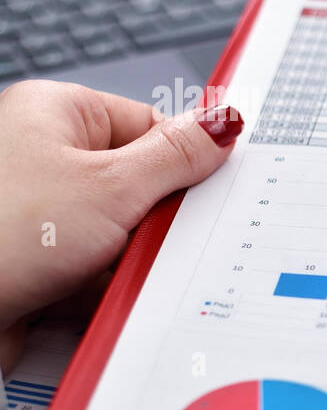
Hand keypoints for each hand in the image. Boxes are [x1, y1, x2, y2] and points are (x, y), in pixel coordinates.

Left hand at [0, 81, 241, 370]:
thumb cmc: (1, 232)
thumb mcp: (113, 186)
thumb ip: (177, 156)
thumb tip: (222, 121)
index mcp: (55, 113)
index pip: (150, 126)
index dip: (182, 164)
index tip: (204, 193)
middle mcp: (41, 155)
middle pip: (138, 184)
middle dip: (155, 221)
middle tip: (158, 237)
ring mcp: (37, 211)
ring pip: (119, 233)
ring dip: (130, 260)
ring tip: (118, 272)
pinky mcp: (35, 261)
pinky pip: (94, 269)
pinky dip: (106, 287)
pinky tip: (101, 296)